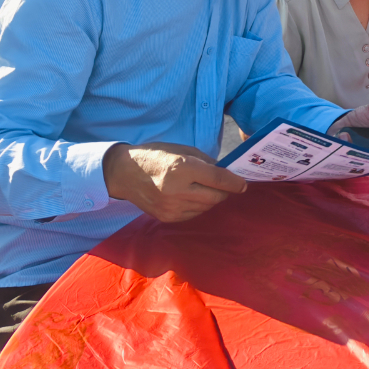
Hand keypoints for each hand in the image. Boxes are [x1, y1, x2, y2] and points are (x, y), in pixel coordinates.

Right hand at [103, 142, 246, 222]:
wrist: (124, 173)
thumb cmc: (156, 156)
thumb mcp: (182, 150)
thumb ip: (205, 162)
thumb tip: (225, 173)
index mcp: (182, 169)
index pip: (217, 179)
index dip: (234, 183)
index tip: (243, 184)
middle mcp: (177, 191)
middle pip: (215, 197)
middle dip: (225, 192)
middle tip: (226, 185)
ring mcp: (171, 207)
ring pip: (206, 208)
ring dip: (212, 199)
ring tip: (205, 188)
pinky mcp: (167, 218)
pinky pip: (194, 214)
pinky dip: (199, 206)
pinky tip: (193, 196)